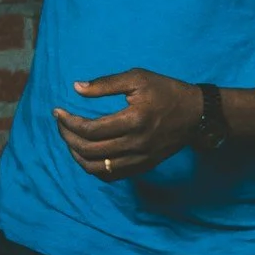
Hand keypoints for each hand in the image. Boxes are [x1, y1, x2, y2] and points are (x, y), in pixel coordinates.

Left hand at [54, 71, 204, 180]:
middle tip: (60, 123)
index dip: (68, 122)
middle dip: (67, 137)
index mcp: (133, 120)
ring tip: (69, 139)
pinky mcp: (142, 167)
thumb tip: (76, 88)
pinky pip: (111, 176)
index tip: (57, 112)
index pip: (90, 129)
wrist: (196, 115)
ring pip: (97, 168)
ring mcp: (139, 159)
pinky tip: (87, 154)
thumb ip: (105, 83)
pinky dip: (93, 168)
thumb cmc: (166, 91)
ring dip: (76, 156)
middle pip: (89, 150)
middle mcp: (135, 144)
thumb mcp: (138, 78)